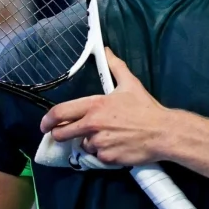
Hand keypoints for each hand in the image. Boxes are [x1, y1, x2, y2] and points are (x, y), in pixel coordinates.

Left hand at [39, 48, 172, 165]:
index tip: (45, 125)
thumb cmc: (146, 108)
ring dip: (90, 142)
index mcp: (95, 106)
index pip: (60, 113)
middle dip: (61, 134)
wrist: (163, 132)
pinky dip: (103, 153)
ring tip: (107, 137)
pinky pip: (97, 157)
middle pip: (62, 134)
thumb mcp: (130, 84)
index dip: (47, 120)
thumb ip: (115, 67)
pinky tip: (116, 145)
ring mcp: (98, 143)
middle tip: (69, 133)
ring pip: (83, 145)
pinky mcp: (106, 158)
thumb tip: (106, 51)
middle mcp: (92, 125)